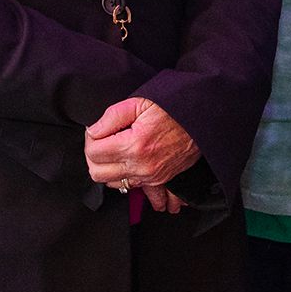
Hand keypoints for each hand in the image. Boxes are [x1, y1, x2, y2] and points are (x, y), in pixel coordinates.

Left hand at [84, 97, 200, 194]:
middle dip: (93, 157)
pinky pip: (132, 188)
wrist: (201, 120)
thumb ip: (111, 117)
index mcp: (134, 145)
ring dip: (107, 169)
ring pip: (112, 184)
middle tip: (100, 141)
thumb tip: (93, 131)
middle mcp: (141, 166)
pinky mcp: (158, 180)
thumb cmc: (172, 109)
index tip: (96, 130)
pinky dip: (124, 179)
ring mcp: (150, 177)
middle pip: (97, 173)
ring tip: (114, 151)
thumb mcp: (139, 103)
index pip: (93, 152)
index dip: (90, 139)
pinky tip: (126, 164)